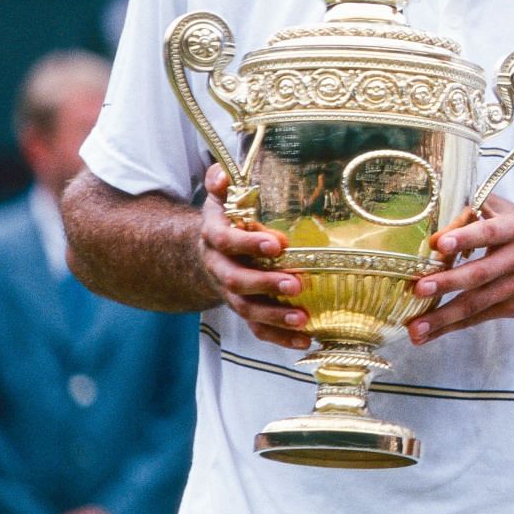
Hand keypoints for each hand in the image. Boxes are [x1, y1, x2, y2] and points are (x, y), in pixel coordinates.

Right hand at [198, 164, 308, 348]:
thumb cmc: (226, 220)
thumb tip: (223, 174)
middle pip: (237, 281)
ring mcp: (231, 293)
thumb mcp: (222, 198)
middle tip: (296, 283)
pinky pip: (258, 329)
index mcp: (215, 237)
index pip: (226, 241)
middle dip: (266, 284)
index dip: (248, 243)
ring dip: (274, 315)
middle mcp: (220, 268)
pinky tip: (305, 339)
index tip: (277, 244)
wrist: (208, 253)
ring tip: (302, 318)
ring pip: (247, 309)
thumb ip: (222, 182)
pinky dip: (280, 337)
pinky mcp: (245, 310)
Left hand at [404, 196, 513, 344]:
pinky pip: (478, 319)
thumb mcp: (512, 213)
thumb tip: (437, 222)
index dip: (464, 237)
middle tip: (419, 288)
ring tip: (415, 326)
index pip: (488, 232)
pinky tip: (428, 333)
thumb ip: (476, 212)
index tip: (439, 244)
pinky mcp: (512, 308)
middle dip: (447, 282)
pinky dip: (451, 327)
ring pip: (475, 303)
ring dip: (443, 316)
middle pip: (479, 273)